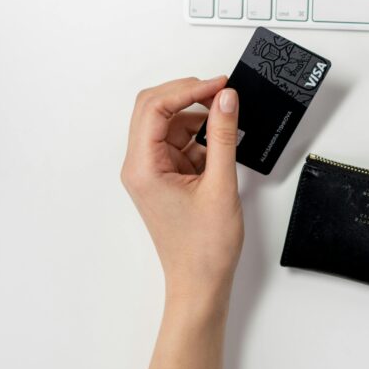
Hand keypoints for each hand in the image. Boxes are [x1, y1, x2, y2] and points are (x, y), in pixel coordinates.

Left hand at [121, 76, 242, 304]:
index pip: (155, 108)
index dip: (188, 89)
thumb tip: (226, 99)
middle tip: (221, 92)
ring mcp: (151, 171)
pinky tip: (221, 144)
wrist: (200, 283)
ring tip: (228, 122)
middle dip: (188, 95)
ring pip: (169, 124)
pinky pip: (179, 142)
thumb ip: (223, 135)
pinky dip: (200, 137)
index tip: (219, 85)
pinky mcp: (165, 176)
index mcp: (143, 167)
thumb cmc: (204, 248)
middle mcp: (140, 166)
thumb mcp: (221, 184)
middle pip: (155, 109)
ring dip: (197, 117)